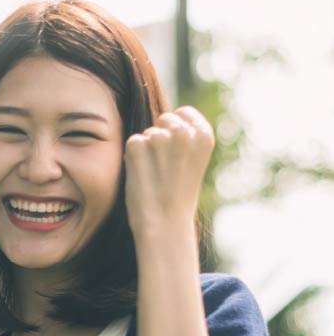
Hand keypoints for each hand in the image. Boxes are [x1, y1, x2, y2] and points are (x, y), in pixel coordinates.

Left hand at [123, 106, 213, 242]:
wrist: (166, 223)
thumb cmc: (179, 195)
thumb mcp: (193, 160)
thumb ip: (186, 138)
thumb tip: (167, 119)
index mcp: (204, 135)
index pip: (183, 112)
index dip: (175, 129)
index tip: (177, 151)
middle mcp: (184, 132)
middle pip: (164, 120)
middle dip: (160, 138)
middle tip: (166, 167)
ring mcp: (160, 138)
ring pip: (147, 134)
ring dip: (147, 151)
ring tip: (156, 175)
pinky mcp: (137, 146)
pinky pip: (132, 143)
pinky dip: (133, 157)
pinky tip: (143, 175)